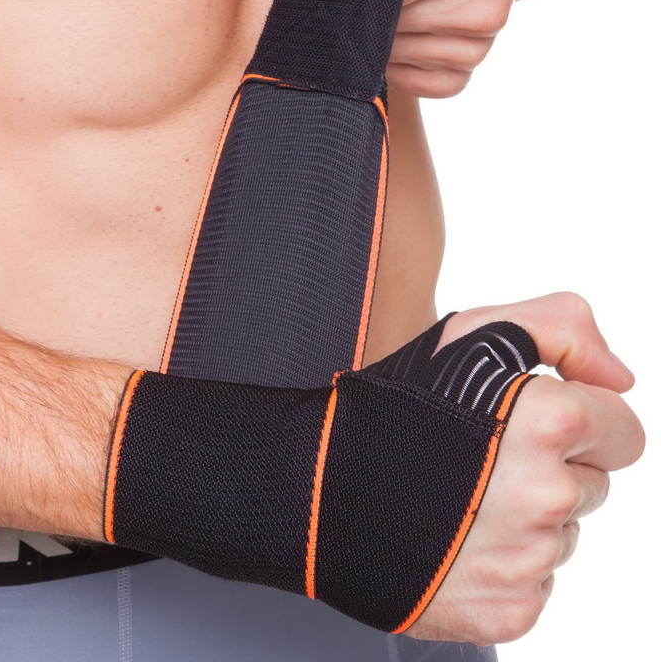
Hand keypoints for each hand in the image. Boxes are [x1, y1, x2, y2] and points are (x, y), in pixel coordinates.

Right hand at [406, 292, 644, 643]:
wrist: (317, 488)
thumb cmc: (388, 409)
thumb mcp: (470, 332)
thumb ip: (563, 327)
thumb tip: (620, 378)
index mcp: (547, 422)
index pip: (622, 431)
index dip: (576, 420)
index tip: (526, 422)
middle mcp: (547, 496)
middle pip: (593, 485)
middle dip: (549, 469)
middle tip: (480, 459)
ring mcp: (528, 561)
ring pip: (561, 536)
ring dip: (522, 518)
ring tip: (458, 497)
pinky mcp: (507, 612)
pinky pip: (534, 583)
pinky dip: (501, 564)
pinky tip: (454, 538)